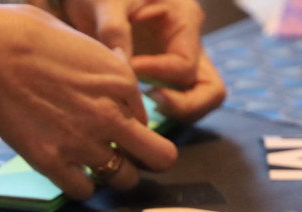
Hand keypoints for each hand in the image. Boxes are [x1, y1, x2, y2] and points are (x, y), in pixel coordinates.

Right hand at [0, 5, 176, 199]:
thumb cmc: (30, 38)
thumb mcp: (87, 45)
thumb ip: (109, 74)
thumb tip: (118, 95)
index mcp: (123, 83)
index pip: (145, 122)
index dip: (128, 126)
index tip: (108, 125)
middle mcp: (112, 116)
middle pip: (160, 158)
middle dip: (147, 161)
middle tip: (128, 159)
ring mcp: (84, 142)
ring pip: (125, 180)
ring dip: (113, 176)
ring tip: (93, 166)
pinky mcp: (54, 162)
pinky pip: (84, 192)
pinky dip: (79, 186)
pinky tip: (67, 172)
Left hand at [48, 0, 225, 121]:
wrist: (90, 0)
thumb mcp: (107, 3)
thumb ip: (114, 31)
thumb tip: (125, 67)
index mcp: (185, 19)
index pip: (185, 65)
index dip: (157, 74)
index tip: (128, 69)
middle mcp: (190, 43)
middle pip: (211, 90)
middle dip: (183, 105)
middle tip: (149, 101)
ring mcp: (181, 61)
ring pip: (200, 101)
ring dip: (175, 111)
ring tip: (142, 107)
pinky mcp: (166, 76)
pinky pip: (178, 102)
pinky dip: (162, 111)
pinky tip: (134, 106)